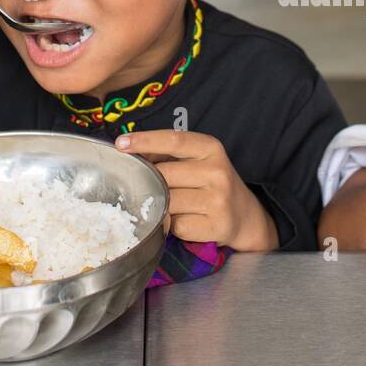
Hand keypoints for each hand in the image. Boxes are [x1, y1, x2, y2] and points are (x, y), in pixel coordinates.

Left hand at [115, 130, 278, 250]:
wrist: (244, 216)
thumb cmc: (211, 184)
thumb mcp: (198, 160)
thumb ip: (168, 154)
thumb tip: (130, 153)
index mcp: (211, 148)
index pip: (174, 140)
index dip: (145, 140)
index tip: (121, 144)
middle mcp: (217, 172)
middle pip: (164, 175)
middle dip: (151, 183)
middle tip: (151, 188)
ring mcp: (219, 200)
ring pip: (167, 203)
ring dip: (161, 207)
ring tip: (173, 206)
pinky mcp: (217, 225)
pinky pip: (176, 225)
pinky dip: (172, 226)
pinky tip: (184, 220)